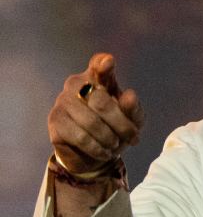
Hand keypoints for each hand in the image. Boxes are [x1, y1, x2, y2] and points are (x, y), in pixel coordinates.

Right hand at [49, 53, 142, 174]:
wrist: (94, 153)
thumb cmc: (115, 130)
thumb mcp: (132, 121)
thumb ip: (133, 109)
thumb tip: (130, 96)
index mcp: (98, 79)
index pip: (98, 65)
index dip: (103, 64)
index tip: (109, 62)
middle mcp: (76, 84)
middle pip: (101, 102)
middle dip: (122, 125)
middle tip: (133, 138)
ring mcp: (63, 101)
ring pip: (91, 122)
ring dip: (110, 139)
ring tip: (115, 146)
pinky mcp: (55, 121)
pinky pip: (81, 137)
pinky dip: (97, 148)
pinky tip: (104, 152)